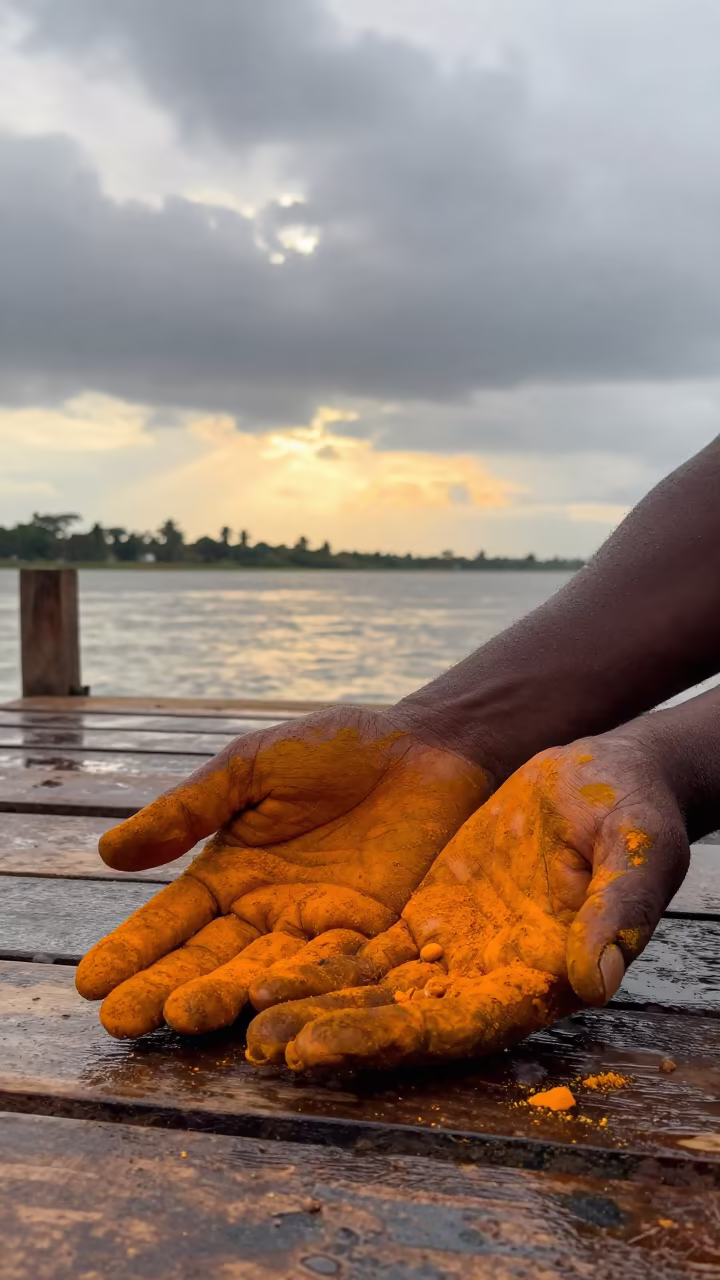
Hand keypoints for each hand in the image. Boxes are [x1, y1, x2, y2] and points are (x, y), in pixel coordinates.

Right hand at [75, 707, 488, 1037]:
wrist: (423, 746)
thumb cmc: (333, 747)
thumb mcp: (250, 768)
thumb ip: (189, 810)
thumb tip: (106, 851)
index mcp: (230, 871)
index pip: (172, 919)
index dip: (134, 949)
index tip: (89, 983)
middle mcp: (265, 910)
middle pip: (207, 958)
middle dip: (162, 988)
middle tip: (118, 1022)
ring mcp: (316, 926)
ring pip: (261, 971)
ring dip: (220, 997)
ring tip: (178, 1019)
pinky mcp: (370, 933)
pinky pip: (332, 966)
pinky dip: (301, 989)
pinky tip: (269, 1012)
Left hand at [245, 729, 690, 1070]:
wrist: (601, 774)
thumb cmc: (632, 811)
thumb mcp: (636, 850)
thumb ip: (618, 910)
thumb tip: (595, 978)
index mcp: (537, 979)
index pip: (458, 1025)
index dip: (391, 1040)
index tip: (322, 1048)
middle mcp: (485, 981)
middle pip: (399, 1021)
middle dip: (331, 1035)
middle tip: (261, 1047)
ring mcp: (449, 952)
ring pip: (369, 988)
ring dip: (310, 1006)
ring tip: (243, 1020)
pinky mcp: (424, 919)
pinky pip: (363, 947)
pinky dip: (316, 960)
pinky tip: (263, 968)